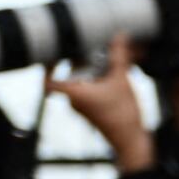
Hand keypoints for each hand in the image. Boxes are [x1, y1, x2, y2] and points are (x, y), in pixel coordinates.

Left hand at [48, 40, 156, 174]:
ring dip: (96, 69)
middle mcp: (74, 100)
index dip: (47, 65)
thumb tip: (120, 36)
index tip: (53, 53)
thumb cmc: (122, 117)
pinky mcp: (94, 109)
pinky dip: (102, 79)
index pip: (48, 79)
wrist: (132, 142)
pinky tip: (119, 73)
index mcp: (73, 92)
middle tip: (95, 49)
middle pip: (70, 73)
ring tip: (113, 60)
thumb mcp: (121, 81)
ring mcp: (83, 105)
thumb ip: (119, 56)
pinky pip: (93, 89)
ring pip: (84, 80)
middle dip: (82, 59)